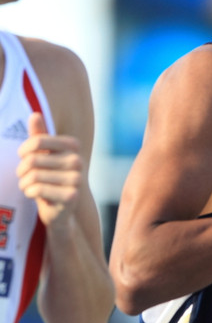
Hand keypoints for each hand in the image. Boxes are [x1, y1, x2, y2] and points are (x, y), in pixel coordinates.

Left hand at [16, 112, 82, 227]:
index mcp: (73, 146)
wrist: (60, 208)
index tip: (22, 157)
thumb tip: (34, 114)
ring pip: (33, 176)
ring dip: (24, 183)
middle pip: (33, 159)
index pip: (37, 140)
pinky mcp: (71, 196)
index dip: (23, 150)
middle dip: (22, 170)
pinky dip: (29, 192)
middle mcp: (77, 160)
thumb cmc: (49, 176)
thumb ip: (39, 135)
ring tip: (28, 186)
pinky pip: (37, 189)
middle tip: (24, 176)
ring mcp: (77, 179)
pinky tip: (33, 194)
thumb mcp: (43, 154)